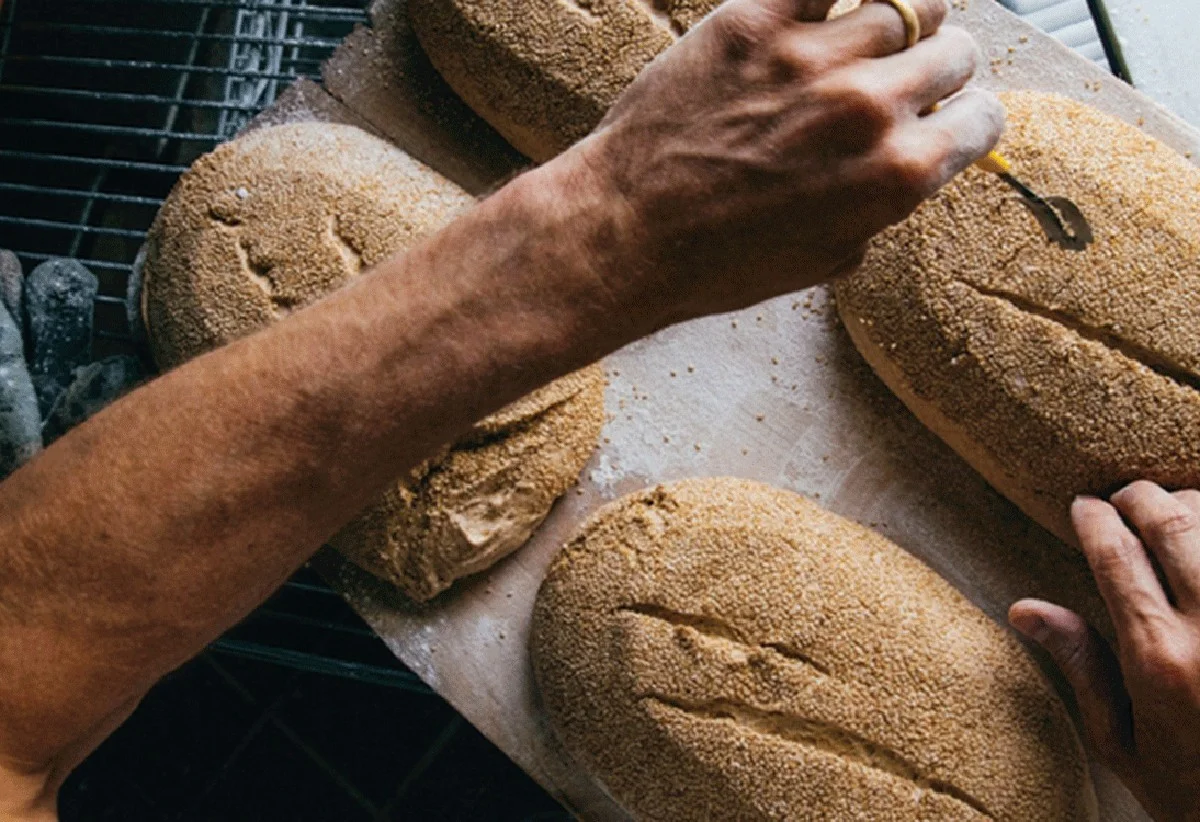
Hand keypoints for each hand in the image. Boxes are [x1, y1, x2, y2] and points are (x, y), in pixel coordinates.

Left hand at [569, 0, 1003, 330]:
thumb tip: (911, 165)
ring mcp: (813, 57)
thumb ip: (883, 206)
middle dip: (938, 66)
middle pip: (955, 51)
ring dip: (898, 18)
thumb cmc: (721, 261)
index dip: (968, 116)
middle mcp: (869, 108)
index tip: (949, 114)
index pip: (983, 117)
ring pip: (905, 1)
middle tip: (905, 75)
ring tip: (868, 34)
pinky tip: (830, 5)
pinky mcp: (755, 20)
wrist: (629, 234)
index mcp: (898, 176)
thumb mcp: (828, 258)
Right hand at [1010, 481, 1199, 821]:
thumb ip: (1080, 666)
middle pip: (1174, 523)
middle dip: (1142, 497)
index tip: (1082, 506)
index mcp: (1158, 656)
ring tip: (1175, 507)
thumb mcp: (1121, 741)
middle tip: (1126, 494)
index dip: (1094, 519)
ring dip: (1194, 505)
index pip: (1116, 554)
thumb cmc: (1194, 791)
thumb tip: (1024, 609)